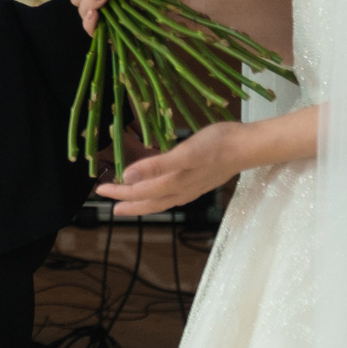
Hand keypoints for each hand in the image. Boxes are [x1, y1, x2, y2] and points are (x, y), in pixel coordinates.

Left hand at [94, 121, 245, 215]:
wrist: (247, 147)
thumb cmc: (216, 146)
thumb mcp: (185, 153)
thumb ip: (157, 165)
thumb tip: (127, 176)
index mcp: (174, 184)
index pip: (139, 192)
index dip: (119, 192)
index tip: (99, 190)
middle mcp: (181, 190)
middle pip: (147, 200)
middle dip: (126, 200)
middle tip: (105, 198)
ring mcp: (191, 188)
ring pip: (159, 200)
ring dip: (141, 201)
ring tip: (126, 201)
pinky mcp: (198, 181)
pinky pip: (171, 194)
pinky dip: (158, 194)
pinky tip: (157, 190)